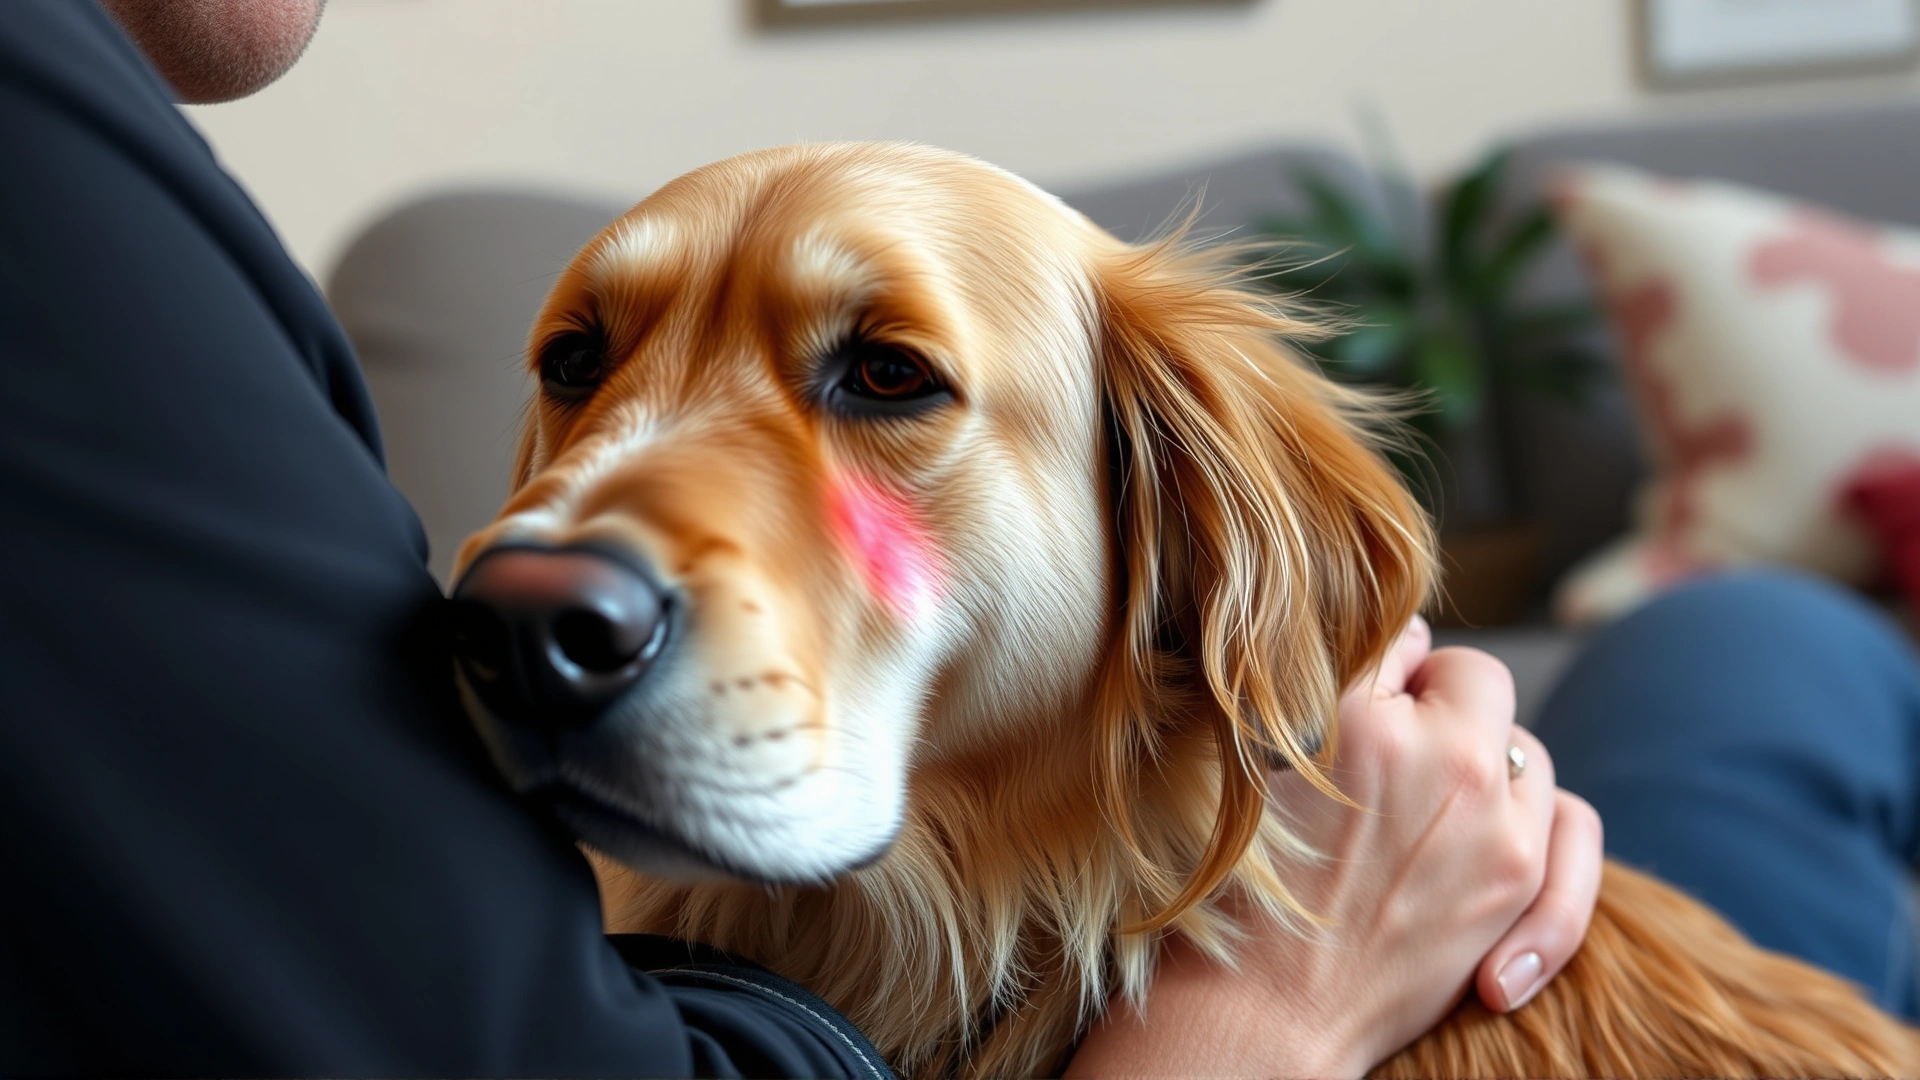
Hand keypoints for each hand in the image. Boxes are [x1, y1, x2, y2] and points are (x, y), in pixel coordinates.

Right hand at [1065, 617, 1603, 1077]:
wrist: (1265, 1014)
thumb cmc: (1243, 892)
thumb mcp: (1257, 764)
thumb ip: (1333, 693)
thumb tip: (1407, 642)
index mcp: (1355, 714)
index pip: (1401, 643)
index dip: (1382, 675)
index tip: (1363, 709)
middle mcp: (1438, 755)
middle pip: (1477, 680)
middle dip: (1443, 705)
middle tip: (1394, 756)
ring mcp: (1493, 821)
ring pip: (1528, 749)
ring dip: (1491, 767)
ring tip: (1436, 809)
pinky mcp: (1519, 882)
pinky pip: (1575, 826)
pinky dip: (1545, 833)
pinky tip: (1501, 859)